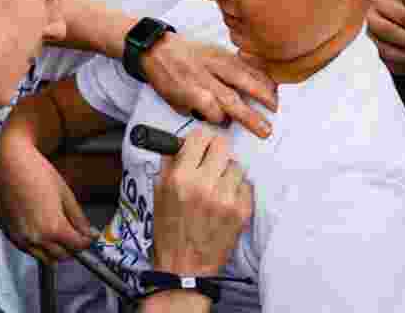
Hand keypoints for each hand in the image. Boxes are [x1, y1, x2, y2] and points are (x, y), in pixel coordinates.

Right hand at [0, 138, 96, 262]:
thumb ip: (78, 218)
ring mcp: (21, 238)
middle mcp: (36, 238)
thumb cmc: (37, 173)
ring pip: (44, 258)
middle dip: (73, 248)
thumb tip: (88, 232)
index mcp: (53, 228)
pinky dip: (39, 248)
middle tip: (77, 236)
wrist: (11, 164)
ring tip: (61, 236)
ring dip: (56, 251)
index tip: (90, 237)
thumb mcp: (65, 194)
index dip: (87, 242)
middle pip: (62, 256)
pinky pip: (29, 250)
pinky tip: (43, 233)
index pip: (77, 246)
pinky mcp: (10, 234)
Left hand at [142, 33, 274, 138]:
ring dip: (262, 92)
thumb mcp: (173, 101)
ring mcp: (213, 60)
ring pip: (242, 76)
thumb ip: (197, 111)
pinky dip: (259, 73)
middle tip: (266, 128)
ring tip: (275, 105)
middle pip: (229, 96)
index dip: (222, 119)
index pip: (210, 109)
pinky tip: (271, 83)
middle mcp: (202, 74)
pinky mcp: (220, 51)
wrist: (156, 47)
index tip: (229, 126)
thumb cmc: (164, 76)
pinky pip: (244, 63)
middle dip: (250, 115)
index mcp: (187, 89)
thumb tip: (221, 121)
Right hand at [152, 126, 252, 276]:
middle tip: (211, 163)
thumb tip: (181, 141)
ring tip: (216, 189)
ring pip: (236, 166)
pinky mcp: (241, 212)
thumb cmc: (169, 229)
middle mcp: (204, 185)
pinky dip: (236, 191)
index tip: (199, 147)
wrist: (184, 267)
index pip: (199, 137)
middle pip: (222, 145)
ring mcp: (226, 199)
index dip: (199, 141)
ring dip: (227, 173)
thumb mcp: (159, 192)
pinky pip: (245, 186)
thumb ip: (170, 163)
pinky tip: (225, 202)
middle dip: (216, 152)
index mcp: (180, 177)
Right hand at [367, 0, 404, 74]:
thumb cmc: (400, 0)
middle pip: (391, 33)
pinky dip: (401, 68)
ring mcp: (366, 36)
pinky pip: (383, 63)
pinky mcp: (369, 52)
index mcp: (378, 0)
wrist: (386, 13)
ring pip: (384, 50)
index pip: (402, 15)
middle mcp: (368, 18)